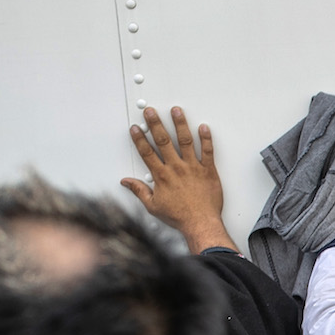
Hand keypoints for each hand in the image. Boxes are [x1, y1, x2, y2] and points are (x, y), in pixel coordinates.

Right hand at [121, 107, 235, 253]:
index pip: (147, 152)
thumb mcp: (153, 206)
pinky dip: (206, 139)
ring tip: (176, 110)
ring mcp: (193, 168)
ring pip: (185, 141)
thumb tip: (126, 182)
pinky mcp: (208, 171)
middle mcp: (176, 168)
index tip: (135, 128)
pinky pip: (207, 152)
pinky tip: (204, 127)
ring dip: (180, 124)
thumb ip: (139, 191)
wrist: (201, 224)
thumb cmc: (179, 217)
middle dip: (156, 124)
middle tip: (151, 111)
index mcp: (162, 176)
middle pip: (163, 141)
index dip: (139, 139)